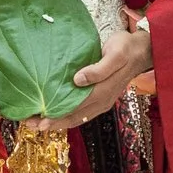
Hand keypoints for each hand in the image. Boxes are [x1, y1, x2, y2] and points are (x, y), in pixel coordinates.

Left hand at [32, 28, 151, 131]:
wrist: (142, 50)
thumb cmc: (127, 49)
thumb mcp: (115, 55)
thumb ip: (98, 69)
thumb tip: (78, 80)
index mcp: (103, 93)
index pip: (76, 109)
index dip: (57, 117)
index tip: (39, 122)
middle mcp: (102, 101)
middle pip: (73, 117)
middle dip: (52, 123)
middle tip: (30, 124)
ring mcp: (102, 101)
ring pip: (77, 117)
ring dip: (58, 121)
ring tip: (37, 122)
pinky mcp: (101, 97)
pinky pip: (81, 111)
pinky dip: (67, 115)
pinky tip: (56, 114)